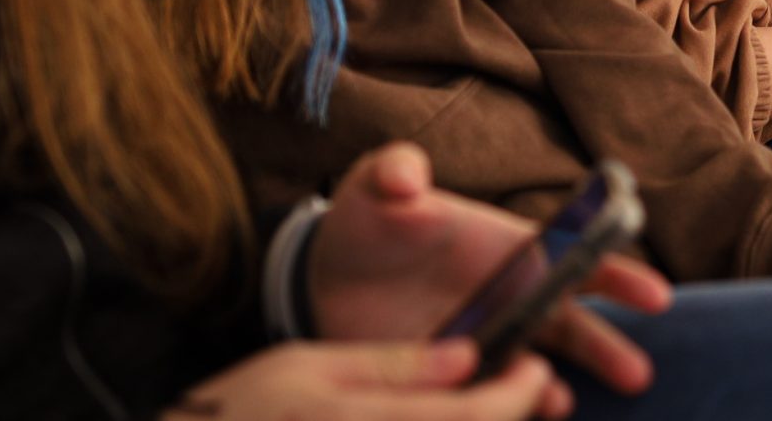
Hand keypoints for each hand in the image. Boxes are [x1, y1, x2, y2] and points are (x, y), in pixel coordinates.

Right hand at [164, 338, 556, 420]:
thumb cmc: (235, 413)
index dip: (520, 393)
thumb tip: (467, 357)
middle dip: (509, 417)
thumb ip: (393, 365)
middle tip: (524, 389)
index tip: (536, 368)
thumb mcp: (308, 366)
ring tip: (485, 405)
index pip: (477, 417)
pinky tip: (442, 418)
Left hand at [306, 144, 670, 398]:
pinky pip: (485, 398)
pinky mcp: (449, 377)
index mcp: (509, 248)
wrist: (326, 272)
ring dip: (550, 388)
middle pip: (570, 325)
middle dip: (606, 347)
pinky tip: (514, 416)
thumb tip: (407, 175)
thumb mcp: (376, 186)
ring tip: (557, 402)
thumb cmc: (369, 220)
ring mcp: (481, 342)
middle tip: (638, 374)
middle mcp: (508, 298)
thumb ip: (394, 170)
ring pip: (531, 371)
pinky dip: (504, 409)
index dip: (618, 275)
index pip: (577, 258)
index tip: (654, 295)